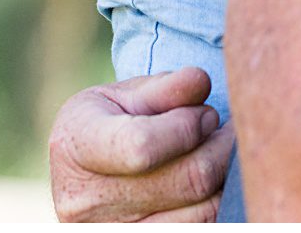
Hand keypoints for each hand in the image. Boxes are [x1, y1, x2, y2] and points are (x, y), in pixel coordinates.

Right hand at [48, 66, 233, 221]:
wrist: (88, 168)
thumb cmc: (117, 119)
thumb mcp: (131, 93)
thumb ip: (168, 87)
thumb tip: (199, 82)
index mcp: (77, 144)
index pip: (142, 147)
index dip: (188, 127)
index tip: (204, 113)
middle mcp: (83, 200)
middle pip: (188, 179)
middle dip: (220, 148)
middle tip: (223, 130)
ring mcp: (108, 231)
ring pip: (203, 211)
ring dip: (224, 177)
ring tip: (216, 154)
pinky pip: (201, 226)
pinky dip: (216, 202)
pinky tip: (213, 181)